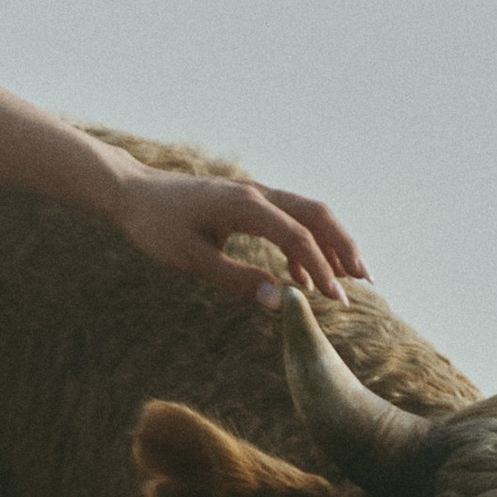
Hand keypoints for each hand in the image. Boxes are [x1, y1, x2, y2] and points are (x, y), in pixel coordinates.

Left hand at [106, 163, 366, 309]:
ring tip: (346, 280)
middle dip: (343, 247)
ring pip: (307, 214)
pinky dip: (304, 245)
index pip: (298, 236)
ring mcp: (254, 195)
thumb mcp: (191, 260)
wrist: (133, 193)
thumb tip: (278, 303)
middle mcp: (257, 194)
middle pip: (317, 215)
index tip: (337, 300)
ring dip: (330, 244)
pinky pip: (287, 220)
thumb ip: (236, 280)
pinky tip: (302, 279)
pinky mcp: (247, 203)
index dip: (322, 269)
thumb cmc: (156, 226)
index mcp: (246, 205)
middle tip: (364, 281)